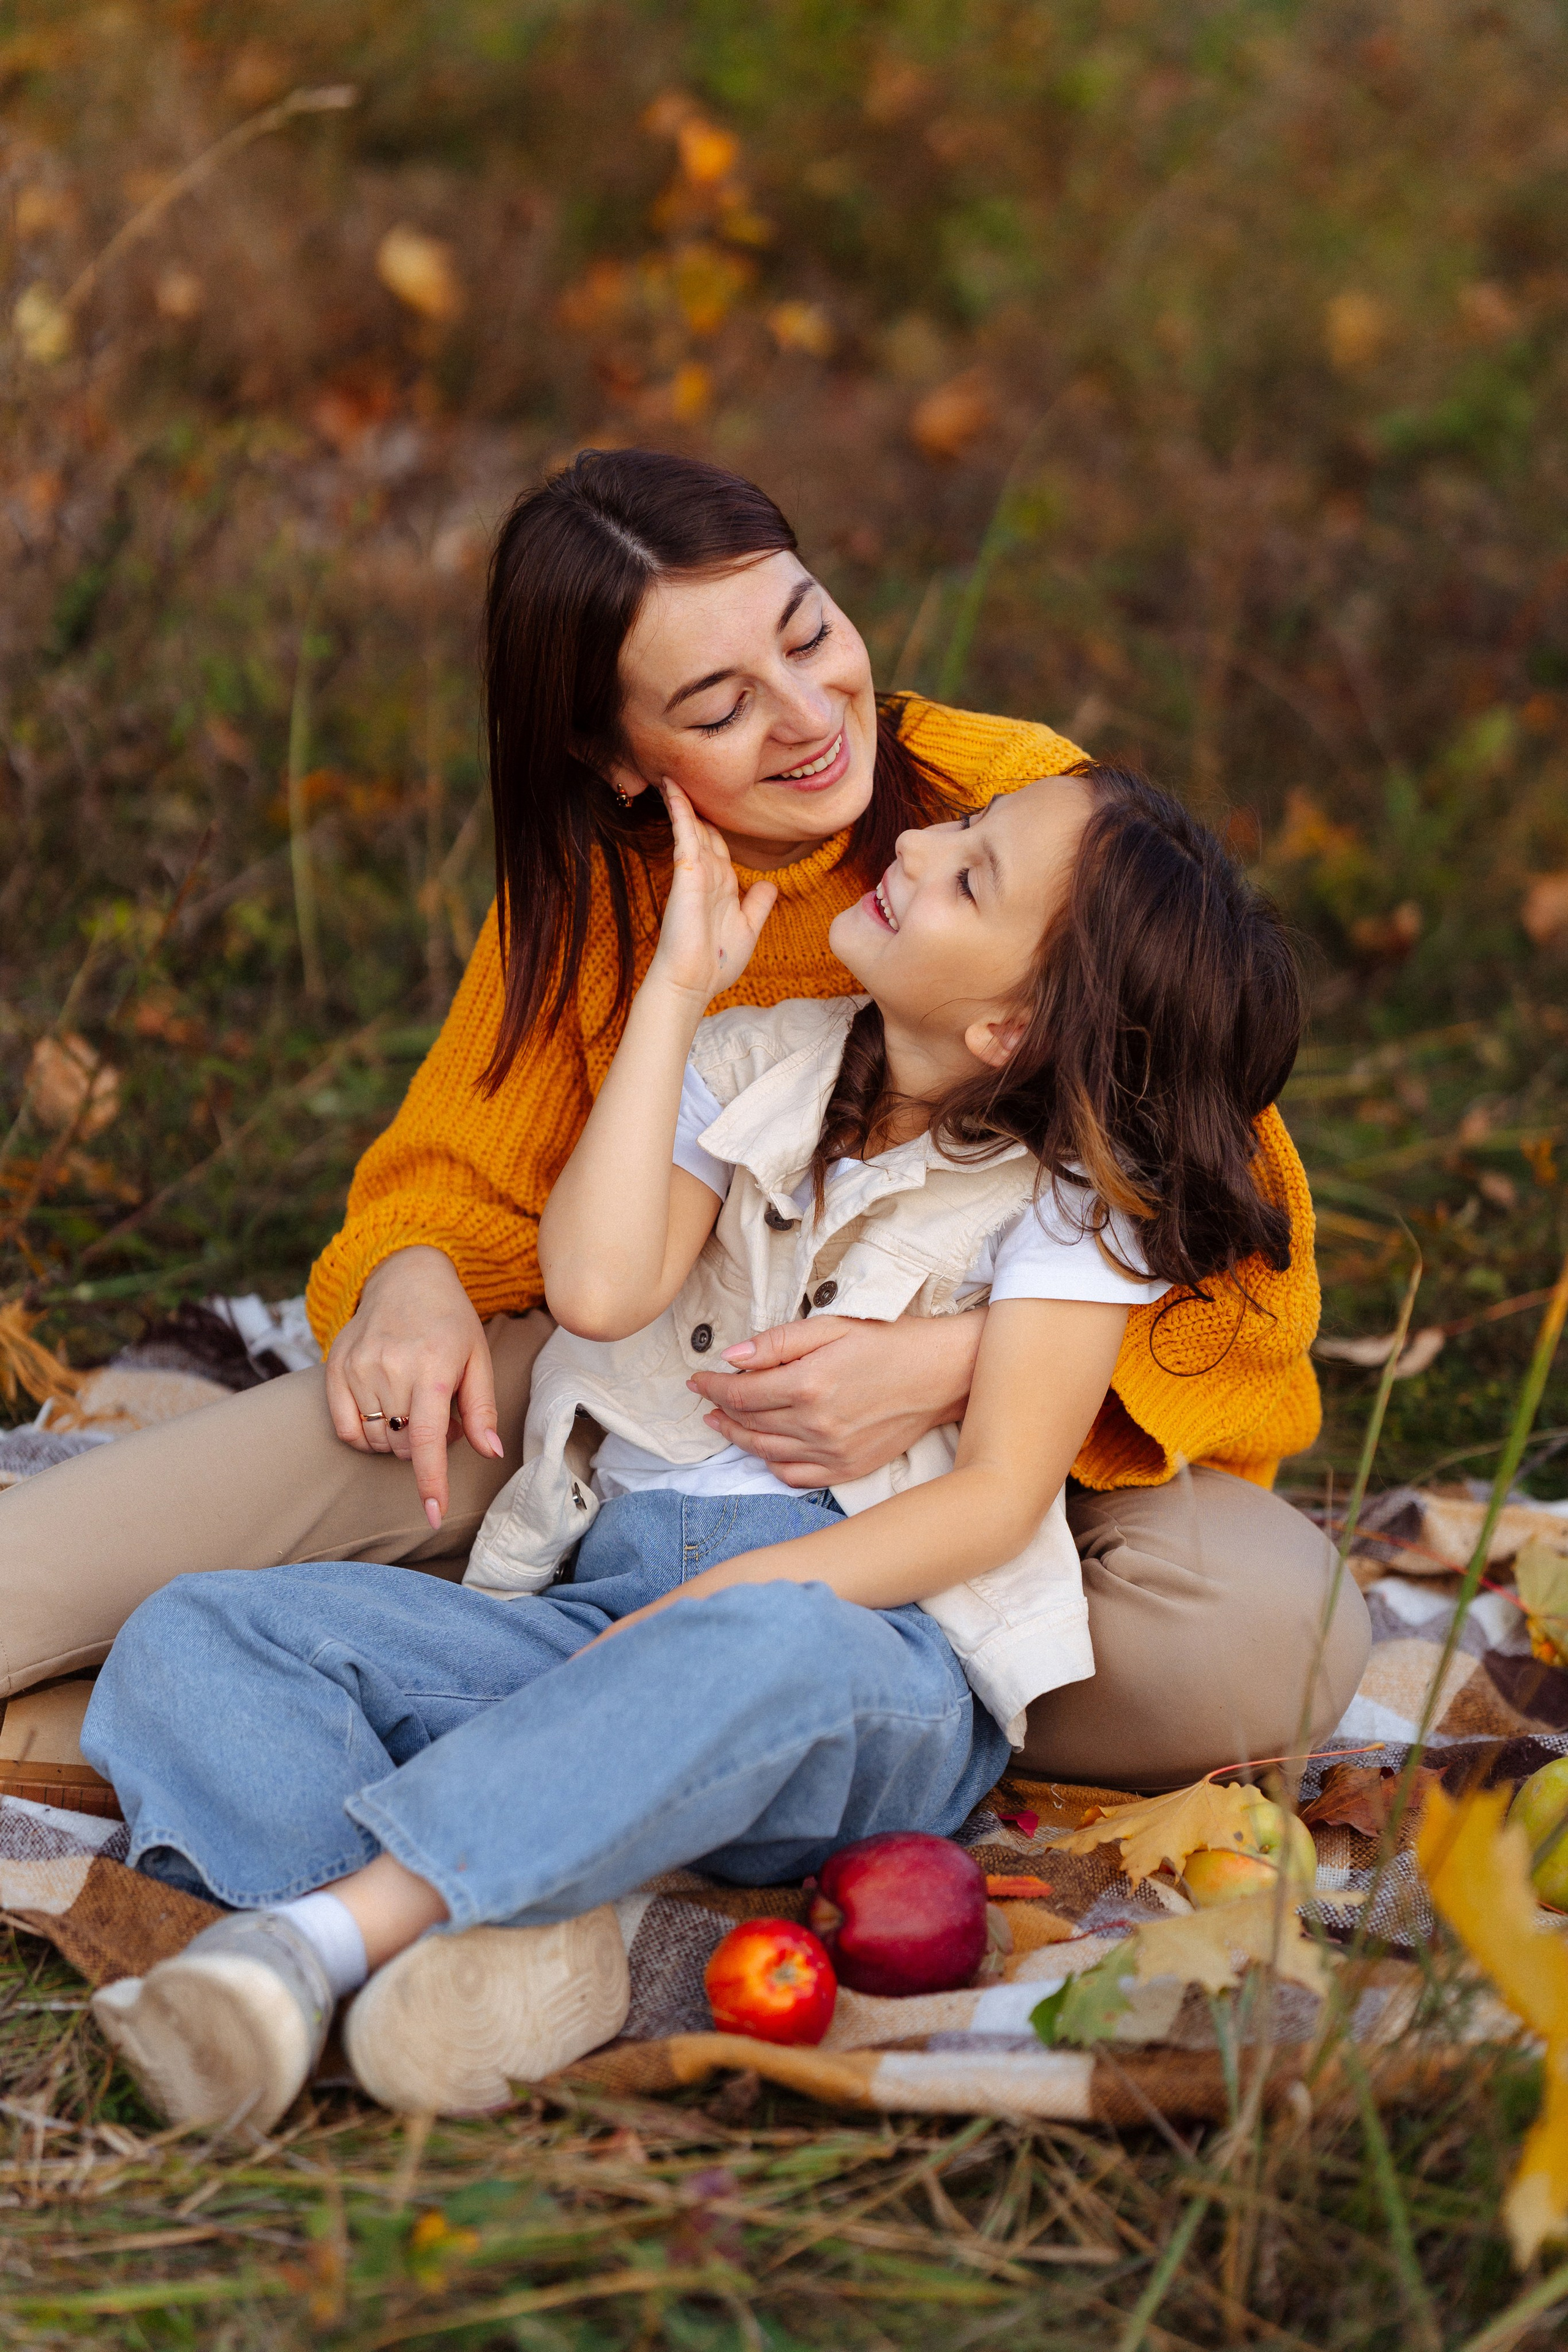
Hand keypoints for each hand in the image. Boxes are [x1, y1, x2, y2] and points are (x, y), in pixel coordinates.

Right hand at [325, 1245, 503, 1527]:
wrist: (405, 1276)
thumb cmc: (450, 1322)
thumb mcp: (478, 1359)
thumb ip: (482, 1408)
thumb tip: (490, 1451)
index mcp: (432, 1367)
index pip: (427, 1439)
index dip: (431, 1481)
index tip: (433, 1515)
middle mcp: (390, 1368)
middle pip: (404, 1445)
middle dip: (424, 1445)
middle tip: (438, 1413)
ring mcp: (358, 1367)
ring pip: (376, 1440)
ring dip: (398, 1438)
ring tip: (413, 1403)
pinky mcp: (335, 1368)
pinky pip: (344, 1428)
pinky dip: (365, 1434)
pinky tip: (383, 1412)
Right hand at [649, 781, 777, 1003]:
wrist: (693, 981)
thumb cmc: (717, 962)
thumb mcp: (749, 928)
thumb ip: (759, 904)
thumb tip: (770, 883)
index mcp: (723, 885)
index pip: (719, 846)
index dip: (713, 825)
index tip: (711, 804)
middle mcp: (708, 874)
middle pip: (705, 831)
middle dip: (698, 808)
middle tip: (687, 778)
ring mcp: (696, 872)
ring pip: (693, 827)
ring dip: (683, 801)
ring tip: (673, 775)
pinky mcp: (687, 873)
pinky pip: (685, 834)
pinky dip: (679, 811)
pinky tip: (673, 790)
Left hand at [687, 1312, 983, 1487]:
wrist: (940, 1374)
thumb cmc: (888, 1343)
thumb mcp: (831, 1327)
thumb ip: (778, 1343)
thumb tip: (731, 1358)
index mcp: (808, 1384)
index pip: (740, 1393)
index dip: (712, 1387)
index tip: (698, 1380)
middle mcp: (816, 1424)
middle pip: (749, 1423)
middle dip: (721, 1409)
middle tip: (708, 1399)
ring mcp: (832, 1452)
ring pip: (765, 1452)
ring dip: (738, 1438)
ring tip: (725, 1423)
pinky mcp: (848, 1469)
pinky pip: (795, 1476)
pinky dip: (771, 1463)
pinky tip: (764, 1449)